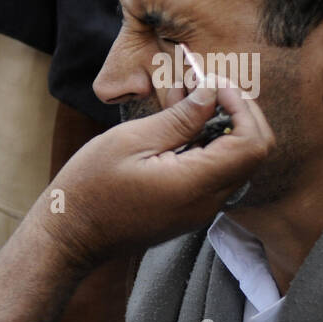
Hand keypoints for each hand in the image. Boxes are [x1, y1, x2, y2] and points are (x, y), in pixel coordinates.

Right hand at [35, 77, 274, 269]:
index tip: (215, 85)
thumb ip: (179, 119)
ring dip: (223, 130)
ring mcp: (200, 211)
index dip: (243, 108)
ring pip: (237, 164)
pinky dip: (210, 148)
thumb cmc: (89, 189)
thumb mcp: (130, 141)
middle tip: (208, 89)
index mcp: (193, 184)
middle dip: (239, 114)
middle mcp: (206, 203)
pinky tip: (181, 132)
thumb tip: (211, 94)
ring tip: (190, 105)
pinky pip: (216, 176)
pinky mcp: (189, 212)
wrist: (70, 236)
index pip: (251, 143)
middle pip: (253, 154)